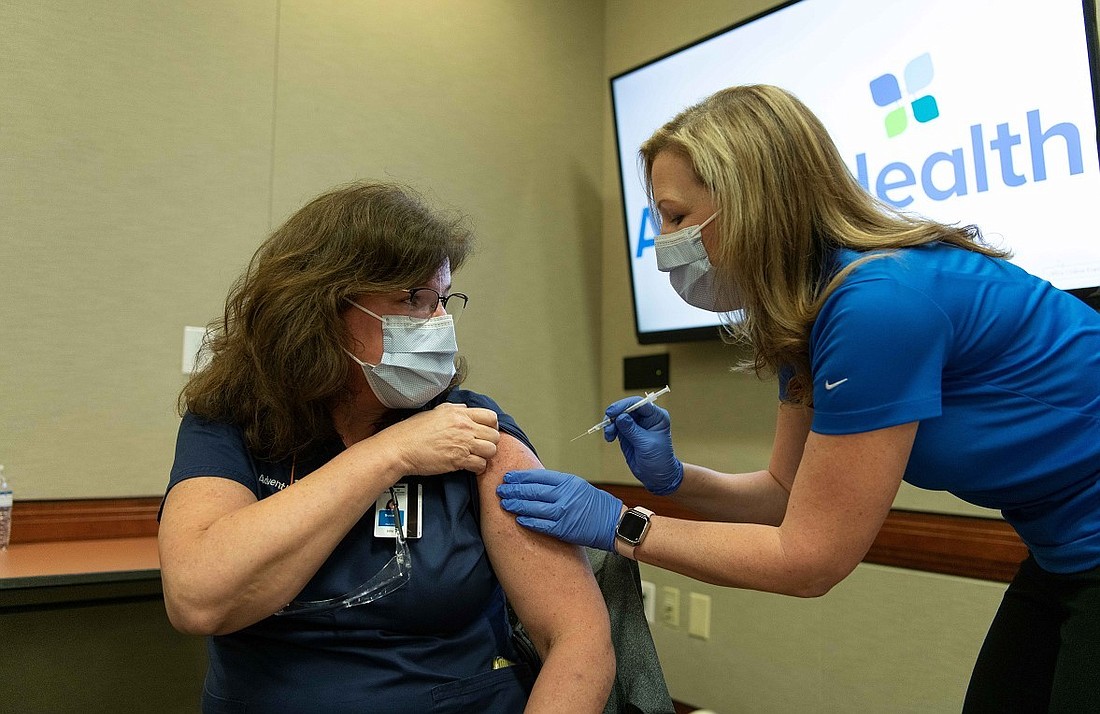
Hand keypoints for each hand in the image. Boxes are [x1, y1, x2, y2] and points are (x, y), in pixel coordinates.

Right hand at [382, 403, 499, 474]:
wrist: (400, 448)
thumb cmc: (412, 432)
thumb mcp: (435, 412)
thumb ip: (454, 409)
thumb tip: (465, 409)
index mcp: (459, 413)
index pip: (491, 417)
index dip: (491, 426)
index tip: (486, 432)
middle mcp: (464, 427)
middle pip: (494, 435)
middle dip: (490, 442)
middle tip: (481, 446)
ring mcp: (463, 444)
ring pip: (491, 450)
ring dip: (485, 455)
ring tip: (476, 456)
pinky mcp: (458, 460)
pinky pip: (480, 465)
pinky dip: (477, 467)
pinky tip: (469, 465)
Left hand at [497, 470, 621, 551]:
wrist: (614, 523)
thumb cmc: (597, 505)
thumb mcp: (578, 486)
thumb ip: (558, 485)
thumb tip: (535, 484)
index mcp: (568, 481)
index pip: (538, 476)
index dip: (520, 477)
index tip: (509, 477)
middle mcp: (564, 495)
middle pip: (532, 490)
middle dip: (514, 490)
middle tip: (501, 490)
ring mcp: (563, 512)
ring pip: (533, 507)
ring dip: (516, 505)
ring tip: (504, 504)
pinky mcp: (563, 529)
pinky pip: (541, 524)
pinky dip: (528, 521)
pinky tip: (519, 519)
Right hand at [602, 397, 682, 494]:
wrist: (657, 476)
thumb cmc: (659, 460)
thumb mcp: (646, 444)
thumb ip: (632, 430)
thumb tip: (619, 417)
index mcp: (656, 417)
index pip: (639, 404)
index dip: (624, 405)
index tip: (612, 412)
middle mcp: (646, 418)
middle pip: (627, 408)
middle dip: (615, 414)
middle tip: (607, 422)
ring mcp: (636, 424)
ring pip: (619, 416)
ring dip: (610, 423)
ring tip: (609, 435)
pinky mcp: (627, 432)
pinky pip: (615, 426)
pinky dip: (610, 429)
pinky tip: (609, 438)